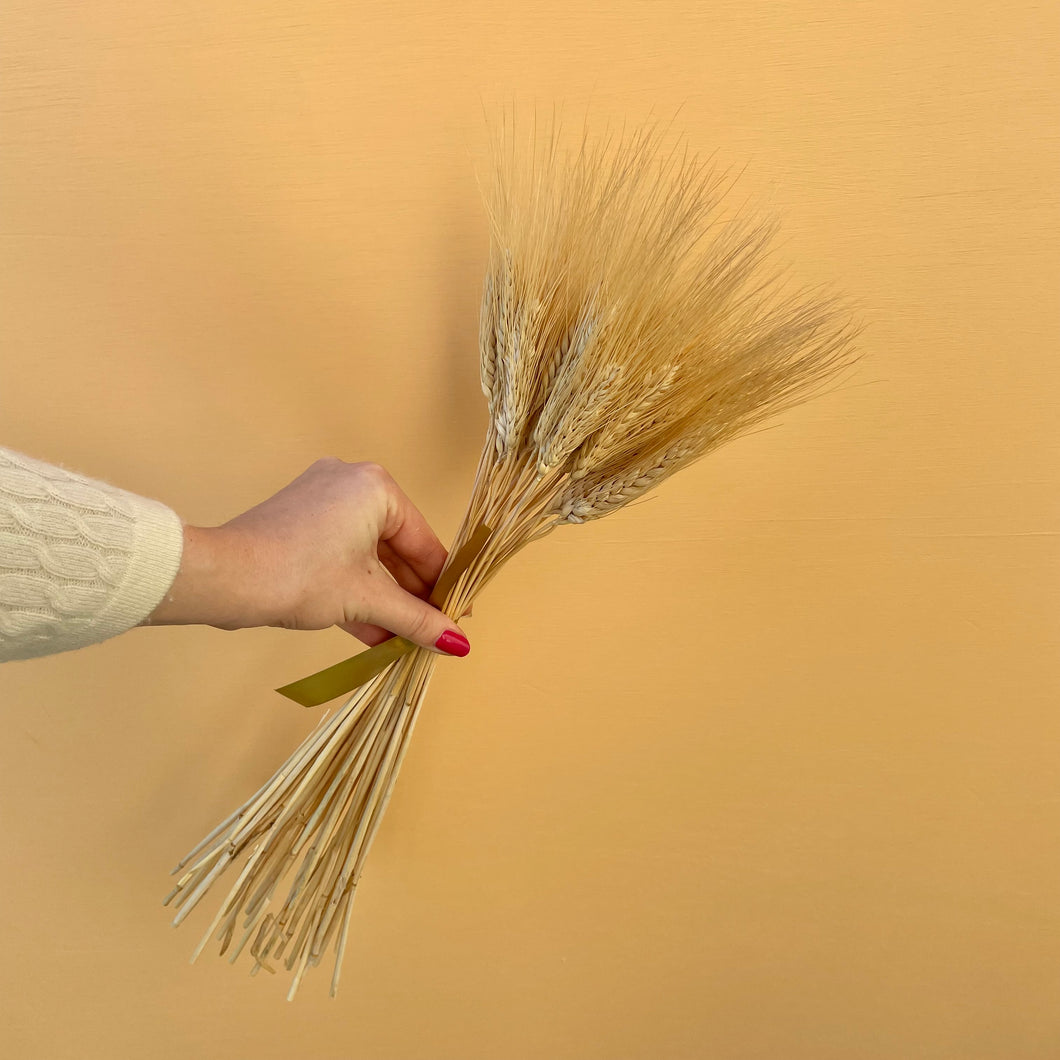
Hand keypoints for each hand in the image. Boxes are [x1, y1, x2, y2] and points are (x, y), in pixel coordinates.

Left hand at [144, 458, 469, 655]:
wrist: (224, 579)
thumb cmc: (299, 575)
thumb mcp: (367, 600)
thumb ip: (417, 620)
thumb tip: (458, 643)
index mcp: (376, 488)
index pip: (425, 544)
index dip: (443, 587)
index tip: (456, 620)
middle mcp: (352, 484)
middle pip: (398, 550)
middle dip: (412, 598)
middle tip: (431, 635)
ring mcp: (322, 501)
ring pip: (369, 558)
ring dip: (385, 602)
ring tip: (404, 642)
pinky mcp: (300, 523)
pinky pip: (343, 557)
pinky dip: (357, 592)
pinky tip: (375, 634)